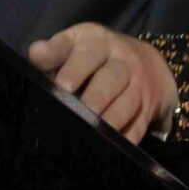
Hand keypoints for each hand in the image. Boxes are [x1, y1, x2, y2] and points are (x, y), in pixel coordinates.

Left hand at [27, 22, 175, 142]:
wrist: (152, 63)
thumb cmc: (99, 56)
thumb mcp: (78, 43)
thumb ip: (56, 50)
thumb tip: (36, 53)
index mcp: (100, 43)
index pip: (88, 52)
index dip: (75, 69)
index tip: (62, 85)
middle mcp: (122, 62)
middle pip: (111, 78)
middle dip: (95, 97)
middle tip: (78, 112)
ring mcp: (138, 86)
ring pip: (127, 103)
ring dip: (111, 119)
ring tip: (93, 131)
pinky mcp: (147, 110)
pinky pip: (138, 125)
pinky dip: (126, 138)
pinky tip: (110, 146)